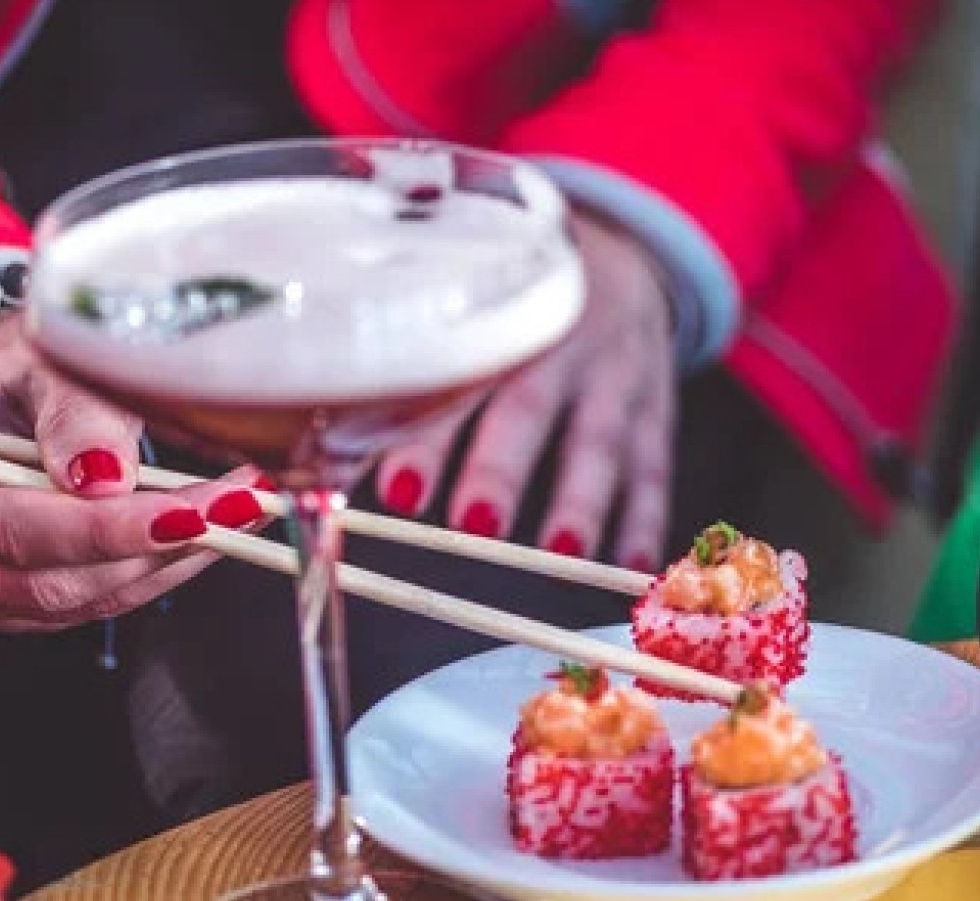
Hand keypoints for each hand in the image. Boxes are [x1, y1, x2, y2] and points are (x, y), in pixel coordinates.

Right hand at [0, 315, 269, 632]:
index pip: (14, 523)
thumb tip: (101, 478)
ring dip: (167, 566)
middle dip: (154, 548)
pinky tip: (203, 537)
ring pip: (73, 601)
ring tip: (239, 515)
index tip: (193, 511)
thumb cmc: (15, 365)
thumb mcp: (43, 360)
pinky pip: (82, 608)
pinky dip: (151, 575)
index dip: (107, 528)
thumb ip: (74, 416)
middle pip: (46, 576)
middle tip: (240, 508)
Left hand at [377, 211, 675, 570]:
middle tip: (473, 524)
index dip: (427, 434)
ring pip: (598, 441)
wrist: (623, 256)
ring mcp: (615, 376)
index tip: (398, 488)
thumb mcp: (466, 291)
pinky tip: (632, 566)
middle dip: (501, 469)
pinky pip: (653, 467)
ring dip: (581, 499)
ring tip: (560, 551)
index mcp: (495, 313)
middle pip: (528, 408)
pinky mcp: (655, 410)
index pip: (455, 376)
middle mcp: (559, 341)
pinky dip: (645, 518)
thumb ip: (410, 350)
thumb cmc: (511, 294)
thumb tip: (325, 443)